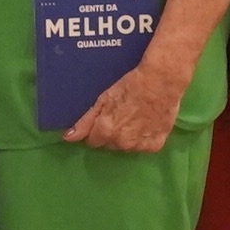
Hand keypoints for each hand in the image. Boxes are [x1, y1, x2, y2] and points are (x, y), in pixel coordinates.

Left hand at [63, 53, 189, 153]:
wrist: (161, 82)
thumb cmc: (130, 86)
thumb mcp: (103, 99)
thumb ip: (85, 121)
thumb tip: (68, 138)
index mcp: (105, 131)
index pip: (92, 141)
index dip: (96, 130)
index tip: (104, 119)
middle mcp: (121, 143)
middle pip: (110, 144)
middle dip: (112, 134)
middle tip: (121, 115)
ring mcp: (139, 146)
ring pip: (127, 147)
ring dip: (128, 137)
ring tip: (136, 118)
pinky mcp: (155, 145)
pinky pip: (144, 146)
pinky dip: (144, 138)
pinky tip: (148, 124)